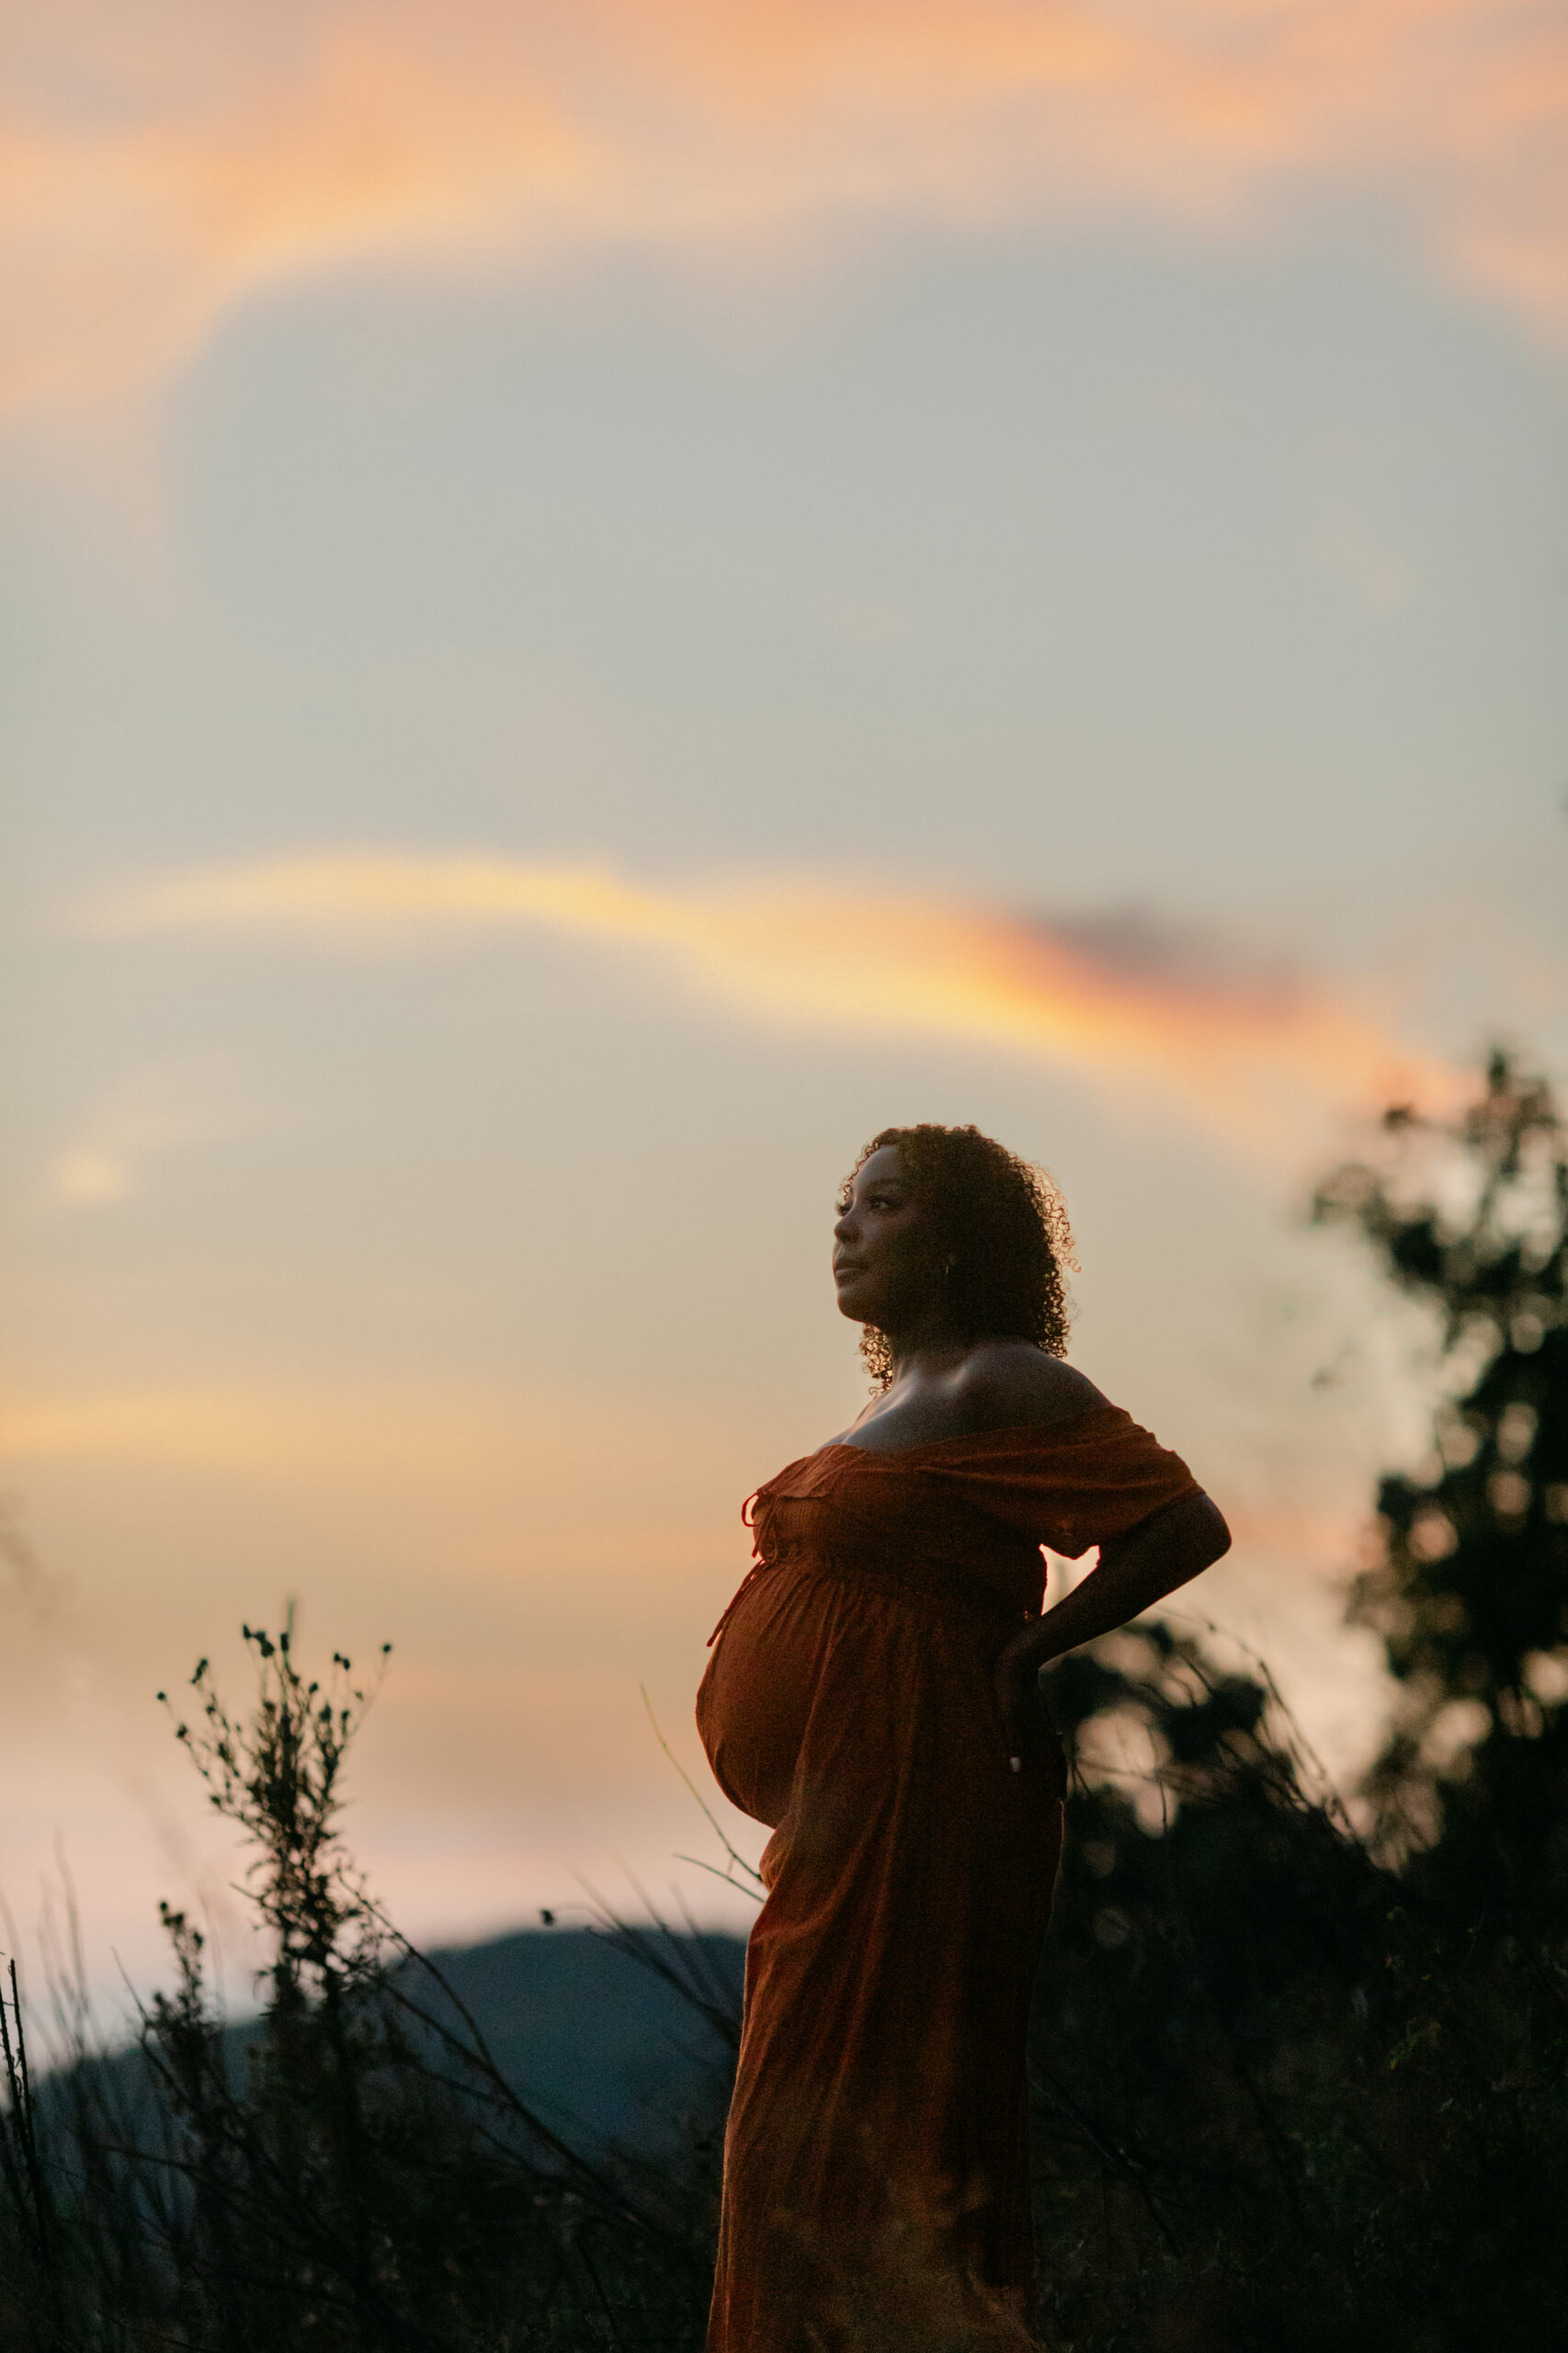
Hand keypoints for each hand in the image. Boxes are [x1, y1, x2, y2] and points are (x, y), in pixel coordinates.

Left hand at [994, 1635, 1065, 1796]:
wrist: (1018, 1656)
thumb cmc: (1008, 1687)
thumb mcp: (1008, 1714)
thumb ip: (1013, 1740)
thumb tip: (1017, 1770)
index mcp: (1040, 1733)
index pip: (1054, 1764)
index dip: (1056, 1783)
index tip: (1060, 1802)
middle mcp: (1046, 1728)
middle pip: (1057, 1759)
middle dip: (1058, 1779)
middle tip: (1060, 1798)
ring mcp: (1043, 1718)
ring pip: (1053, 1746)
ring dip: (1054, 1763)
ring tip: (1055, 1775)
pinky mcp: (1037, 1708)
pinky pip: (1047, 1733)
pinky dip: (1050, 1744)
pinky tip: (1048, 1740)